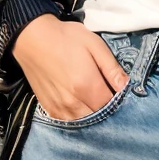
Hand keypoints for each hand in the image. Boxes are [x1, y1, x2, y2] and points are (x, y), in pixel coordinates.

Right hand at [12, 14, 129, 120]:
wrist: (32, 38)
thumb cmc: (65, 38)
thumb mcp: (94, 45)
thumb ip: (111, 68)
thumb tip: (126, 86)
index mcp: (86, 85)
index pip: (111, 105)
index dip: (119, 100)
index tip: (118, 91)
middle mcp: (73, 102)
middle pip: (98, 117)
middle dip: (107, 109)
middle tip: (107, 95)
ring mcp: (59, 107)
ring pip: (84, 121)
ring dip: (92, 114)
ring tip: (93, 100)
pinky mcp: (49, 109)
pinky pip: (69, 121)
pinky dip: (78, 117)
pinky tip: (80, 105)